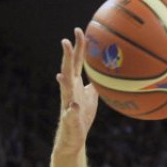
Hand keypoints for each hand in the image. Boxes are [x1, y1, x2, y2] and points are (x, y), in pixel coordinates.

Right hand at [54, 28, 98, 154]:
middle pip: (68, 70)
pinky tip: (73, 106)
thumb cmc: (83, 115)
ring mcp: (68, 104)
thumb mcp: (92, 95)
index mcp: (75, 84)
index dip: (78, 47)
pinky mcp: (70, 119)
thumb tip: (105, 70)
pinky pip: (70, 114)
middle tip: (66, 41)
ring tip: (61, 73)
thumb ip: (95, 82)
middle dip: (67, 57)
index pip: (77, 61)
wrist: (74, 136)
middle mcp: (69, 91)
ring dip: (63, 81)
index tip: (79, 30)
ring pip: (64, 90)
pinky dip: (71, 109)